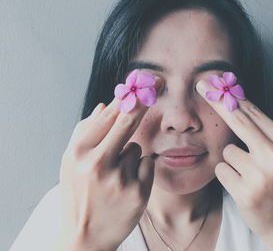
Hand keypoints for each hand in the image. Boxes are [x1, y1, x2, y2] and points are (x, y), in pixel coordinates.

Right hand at [58, 79, 159, 250]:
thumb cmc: (78, 192)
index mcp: (80, 152)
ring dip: (130, 154)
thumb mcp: (70, 162)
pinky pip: (147, 164)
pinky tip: (126, 185)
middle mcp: (100, 163)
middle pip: (128, 122)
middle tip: (159, 82)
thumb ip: (85, 131)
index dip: (127, 97)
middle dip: (143, 101)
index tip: (142, 80)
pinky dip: (140, 169)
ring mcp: (121, 179)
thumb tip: (104, 105)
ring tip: (115, 175)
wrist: (86, 236)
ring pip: (138, 146)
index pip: (107, 116)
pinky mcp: (139, 192)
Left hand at [196, 80, 272, 240]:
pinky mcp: (244, 192)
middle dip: (216, 101)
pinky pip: (221, 170)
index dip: (233, 97)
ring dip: (232, 160)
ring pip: (226, 150)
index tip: (217, 82)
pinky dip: (227, 175)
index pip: (254, 114)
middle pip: (237, 120)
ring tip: (249, 174)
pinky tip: (242, 185)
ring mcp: (259, 176)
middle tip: (200, 85)